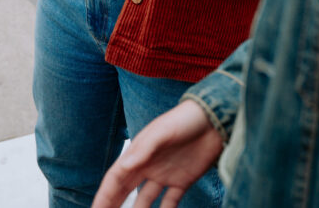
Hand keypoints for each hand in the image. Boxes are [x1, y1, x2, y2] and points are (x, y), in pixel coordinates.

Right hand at [92, 100, 222, 207]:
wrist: (215, 119)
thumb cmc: (185, 119)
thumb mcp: (163, 131)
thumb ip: (144, 149)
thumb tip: (124, 165)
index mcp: (138, 153)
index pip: (116, 178)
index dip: (104, 195)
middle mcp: (148, 166)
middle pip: (125, 191)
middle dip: (113, 205)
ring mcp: (165, 174)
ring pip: (145, 200)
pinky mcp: (183, 180)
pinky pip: (170, 202)